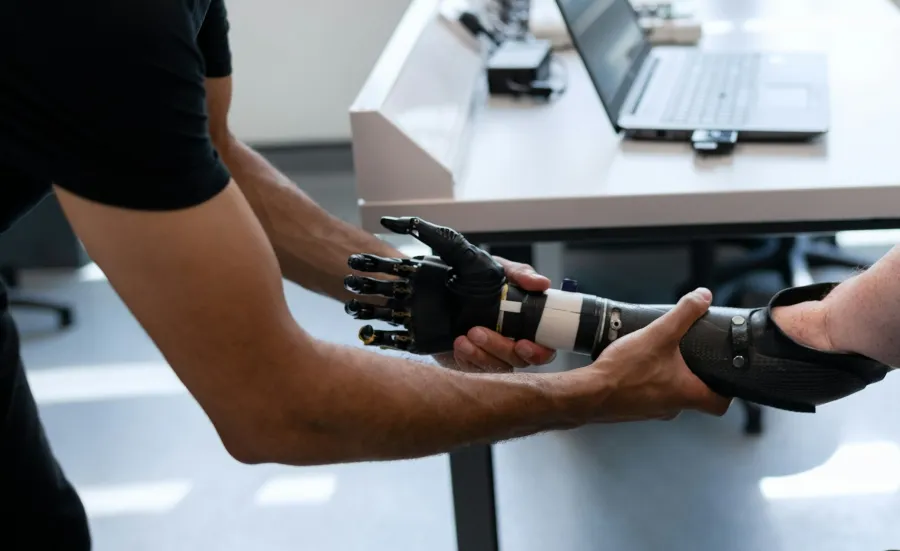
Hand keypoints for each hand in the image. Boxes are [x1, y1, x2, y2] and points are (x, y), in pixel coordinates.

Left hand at [448, 257, 556, 372]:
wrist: (454, 284)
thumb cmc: (487, 279)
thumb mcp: (504, 270)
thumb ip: (522, 274)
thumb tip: (541, 283)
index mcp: (530, 327)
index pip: (543, 351)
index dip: (537, 353)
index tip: (522, 344)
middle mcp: (515, 345)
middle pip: (517, 360)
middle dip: (499, 348)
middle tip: (478, 332)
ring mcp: (494, 356)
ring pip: (495, 367)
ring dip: (479, 356)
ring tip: (463, 340)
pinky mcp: (474, 362)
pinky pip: (474, 370)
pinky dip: (466, 359)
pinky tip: (458, 346)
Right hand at [577, 288, 731, 421]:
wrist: (587, 395)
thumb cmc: (624, 372)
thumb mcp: (658, 335)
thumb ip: (683, 314)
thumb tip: (703, 297)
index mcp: (686, 395)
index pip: (719, 404)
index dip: (726, 391)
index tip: (724, 377)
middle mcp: (672, 408)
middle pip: (693, 396)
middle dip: (692, 376)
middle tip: (689, 356)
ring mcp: (651, 411)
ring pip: (668, 394)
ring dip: (666, 378)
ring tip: (657, 357)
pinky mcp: (633, 410)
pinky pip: (647, 396)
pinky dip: (645, 382)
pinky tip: (633, 367)